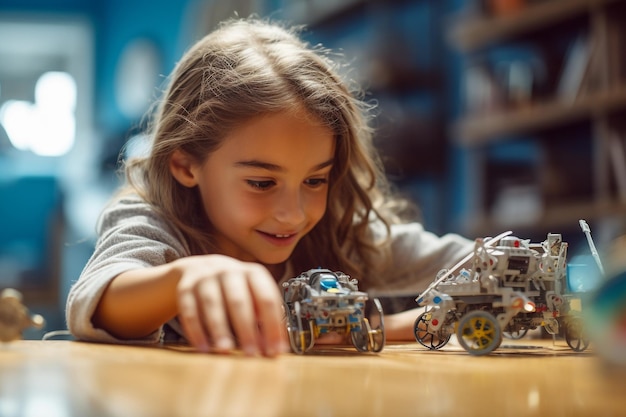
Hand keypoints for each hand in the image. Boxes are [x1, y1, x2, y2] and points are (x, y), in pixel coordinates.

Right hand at [173, 254, 288, 356]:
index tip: (275, 350)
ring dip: (219, 328)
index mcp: (253, 274)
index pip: (266, 299)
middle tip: (251, 354)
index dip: (272, 325)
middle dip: (246, 329)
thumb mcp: (254, 295)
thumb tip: (273, 349)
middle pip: (238, 301)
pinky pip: (189, 310)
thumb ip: (264, 319)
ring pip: (212, 303)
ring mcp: (206, 278)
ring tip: (225, 350)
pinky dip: (196, 330)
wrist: (200, 269)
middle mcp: (229, 272)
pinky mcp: (186, 288)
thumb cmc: (235, 288)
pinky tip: (203, 348)